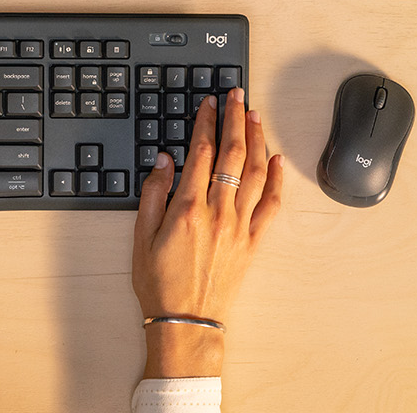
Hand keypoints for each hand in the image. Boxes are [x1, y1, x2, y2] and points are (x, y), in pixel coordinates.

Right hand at [132, 88, 283, 377]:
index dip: (206, 123)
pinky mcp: (253, 241)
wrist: (187, 320)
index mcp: (188, 208)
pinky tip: (276, 159)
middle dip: (235, 120)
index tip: (208, 103)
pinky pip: (270, 204)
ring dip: (257, 139)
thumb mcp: (141, 236)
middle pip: (232, 154)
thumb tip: (164, 160)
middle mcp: (219, 212)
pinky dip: (275, 178)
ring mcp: (240, 226)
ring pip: (254, 172)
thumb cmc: (159, 283)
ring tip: (255, 116)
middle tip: (236, 95)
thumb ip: (153, 194)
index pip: (201, 153)